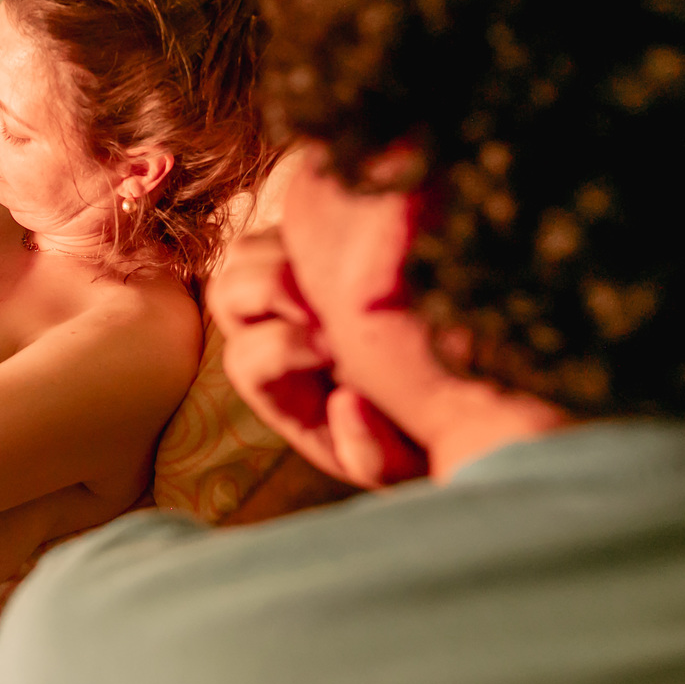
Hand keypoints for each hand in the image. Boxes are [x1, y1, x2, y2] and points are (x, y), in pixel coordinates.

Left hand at [208, 228, 425, 488]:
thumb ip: (370, 454)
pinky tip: (361, 236)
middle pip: (228, 293)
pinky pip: (294, 220)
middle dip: (269, 289)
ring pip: (246, 251)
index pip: (246, 361)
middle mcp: (274, 337)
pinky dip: (315, 222)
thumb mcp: (401, 463)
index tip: (331, 351)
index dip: (279, 349)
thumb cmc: (422, 435)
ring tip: (342, 266)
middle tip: (324, 299)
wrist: (456, 399)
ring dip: (285, 253)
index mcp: (283, 392)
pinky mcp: (319, 249)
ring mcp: (291, 289)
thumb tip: (345, 403)